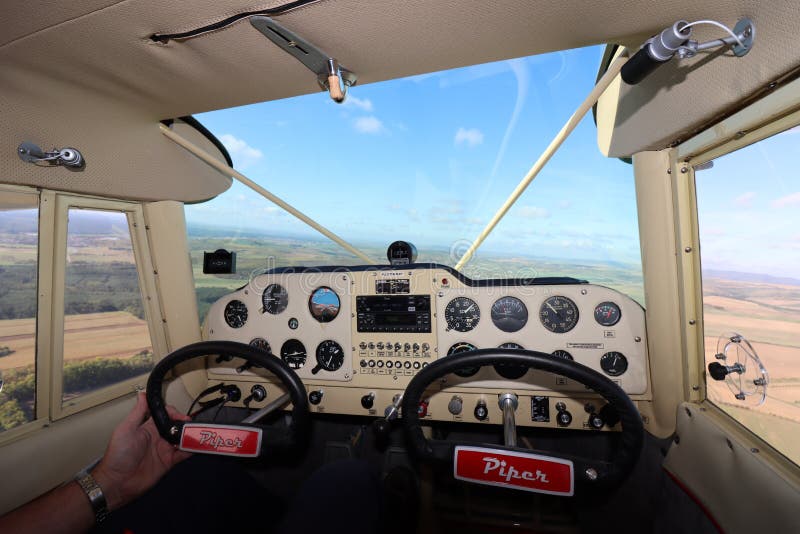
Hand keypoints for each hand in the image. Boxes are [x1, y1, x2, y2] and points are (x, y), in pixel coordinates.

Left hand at [93, 392, 191, 509]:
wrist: (118, 482)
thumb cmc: (119, 455)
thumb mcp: (126, 429)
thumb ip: (138, 412)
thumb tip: (143, 394)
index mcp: (148, 427)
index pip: (166, 415)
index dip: (175, 413)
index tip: (182, 416)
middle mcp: (158, 437)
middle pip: (176, 426)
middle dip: (186, 424)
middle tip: (194, 425)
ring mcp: (164, 449)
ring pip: (182, 439)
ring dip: (191, 436)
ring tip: (200, 434)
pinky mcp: (168, 462)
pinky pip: (183, 454)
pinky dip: (191, 450)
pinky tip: (198, 446)